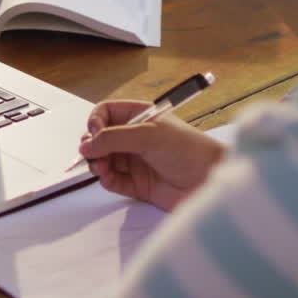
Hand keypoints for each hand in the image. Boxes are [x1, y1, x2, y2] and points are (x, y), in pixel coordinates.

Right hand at [77, 100, 228, 211]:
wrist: (210, 181)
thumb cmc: (190, 150)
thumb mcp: (149, 136)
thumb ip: (114, 138)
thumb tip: (87, 144)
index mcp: (140, 117)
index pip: (107, 113)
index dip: (96, 122)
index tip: (94, 133)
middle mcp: (135, 138)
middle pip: (100, 138)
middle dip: (93, 146)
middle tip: (93, 154)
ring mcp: (136, 161)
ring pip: (103, 160)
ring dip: (97, 164)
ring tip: (102, 168)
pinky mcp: (137, 184)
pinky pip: (113, 181)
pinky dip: (106, 180)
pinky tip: (108, 178)